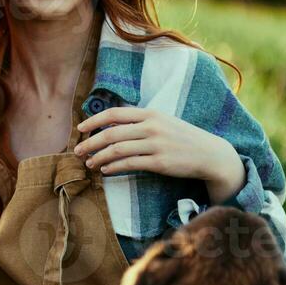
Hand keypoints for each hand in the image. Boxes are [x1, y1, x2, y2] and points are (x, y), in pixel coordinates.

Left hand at [75, 107, 240, 184]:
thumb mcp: (162, 122)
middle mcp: (151, 127)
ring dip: (98, 157)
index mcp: (150, 114)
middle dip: (90, 142)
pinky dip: (113, 167)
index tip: (80, 128)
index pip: (114, 114)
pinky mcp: (159, 163)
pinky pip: (129, 164)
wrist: (209, 154)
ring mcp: (155, 145)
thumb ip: (140, 121)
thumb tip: (112, 125)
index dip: (94, 120)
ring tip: (89, 163)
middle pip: (111, 133)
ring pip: (117, 150)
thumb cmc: (182, 138)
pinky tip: (105, 170)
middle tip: (76, 151)